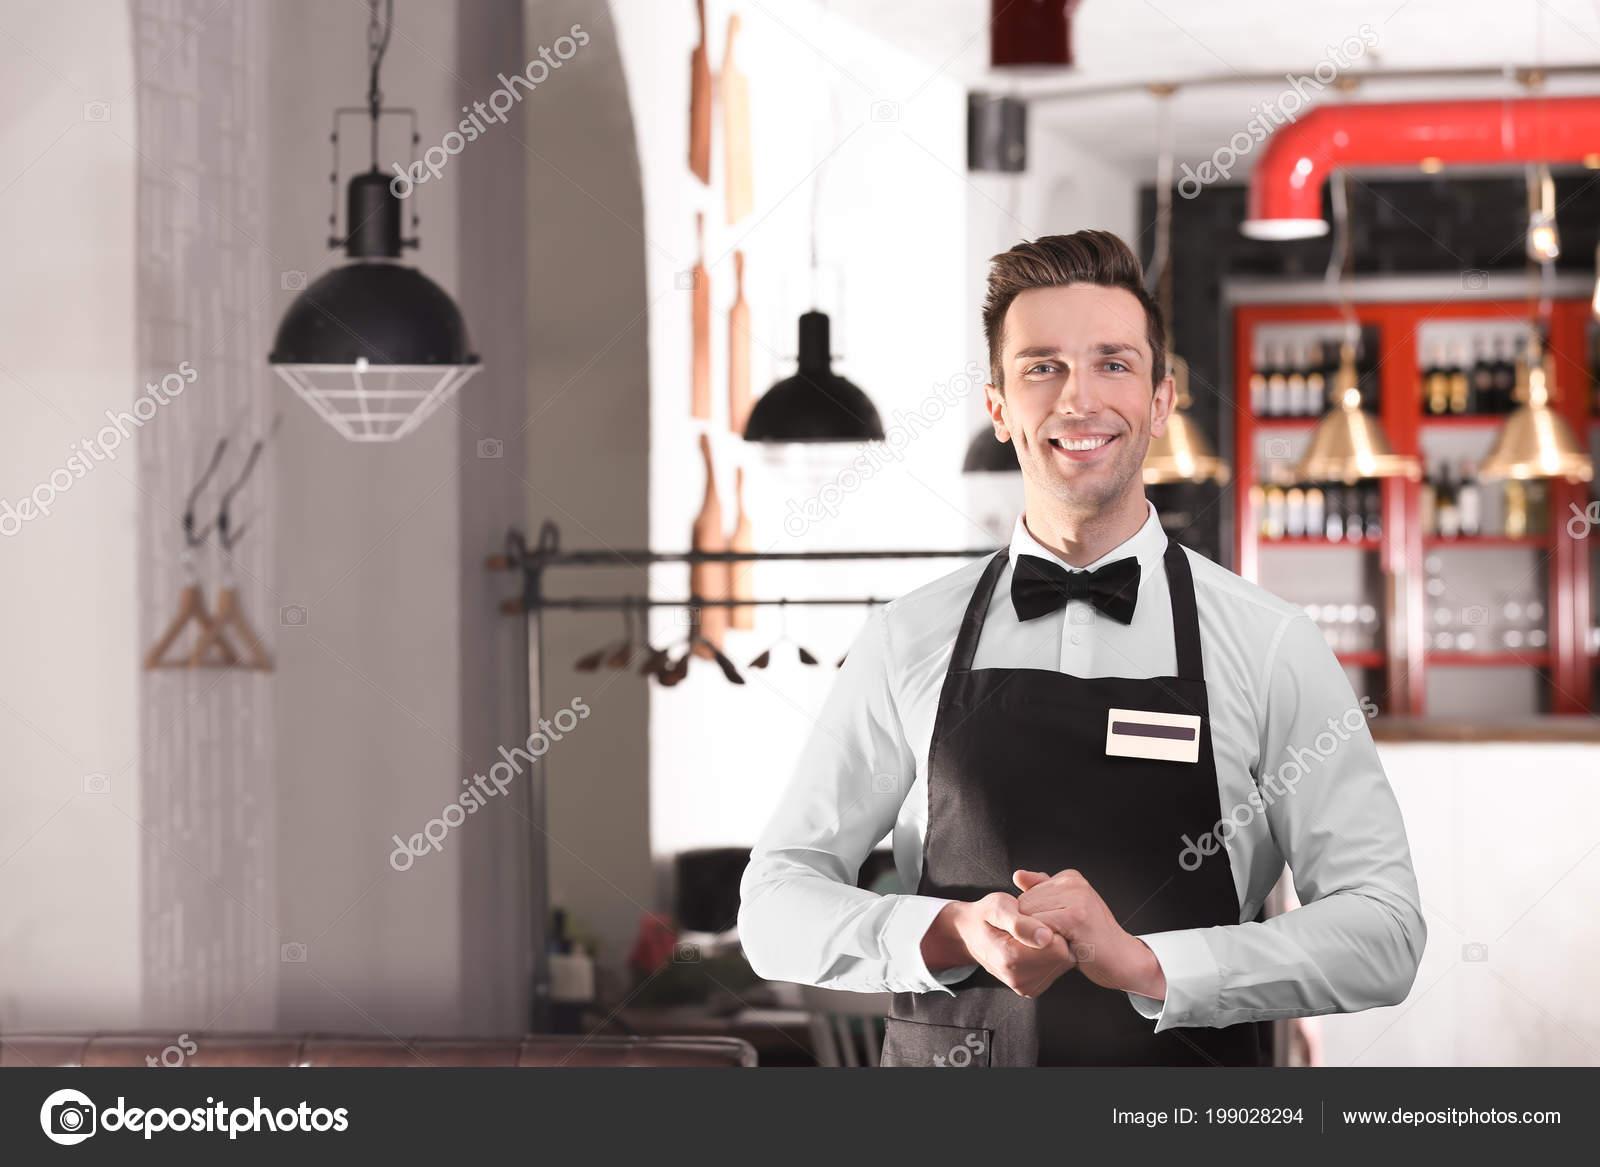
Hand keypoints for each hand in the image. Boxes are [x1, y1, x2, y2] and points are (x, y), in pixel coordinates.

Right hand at [923, 893, 1078, 998]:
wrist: (970, 934)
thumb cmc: (985, 915)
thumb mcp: (997, 907)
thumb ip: (1020, 922)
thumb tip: (1046, 937)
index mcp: (1011, 959)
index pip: (1058, 947)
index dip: (1053, 927)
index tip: (1036, 918)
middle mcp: (1019, 980)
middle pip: (1063, 957)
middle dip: (1055, 938)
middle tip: (1034, 925)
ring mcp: (1025, 987)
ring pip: (1062, 964)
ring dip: (1053, 948)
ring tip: (1032, 936)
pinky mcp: (1032, 989)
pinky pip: (1055, 970)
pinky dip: (1050, 957)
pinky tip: (1034, 947)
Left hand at [1012, 869, 1165, 1000]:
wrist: (1124, 959)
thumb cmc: (1092, 938)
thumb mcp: (1066, 911)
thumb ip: (1042, 892)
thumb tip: (1018, 875)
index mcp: (1069, 878)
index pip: (1026, 895)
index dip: (1033, 920)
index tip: (1057, 930)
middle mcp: (1073, 882)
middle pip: (1024, 904)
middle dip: (1033, 928)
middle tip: (1061, 938)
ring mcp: (1077, 897)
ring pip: (1029, 916)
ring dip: (1039, 937)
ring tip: (1064, 941)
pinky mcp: (1077, 916)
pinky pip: (1040, 928)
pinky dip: (1046, 943)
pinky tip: (1066, 947)